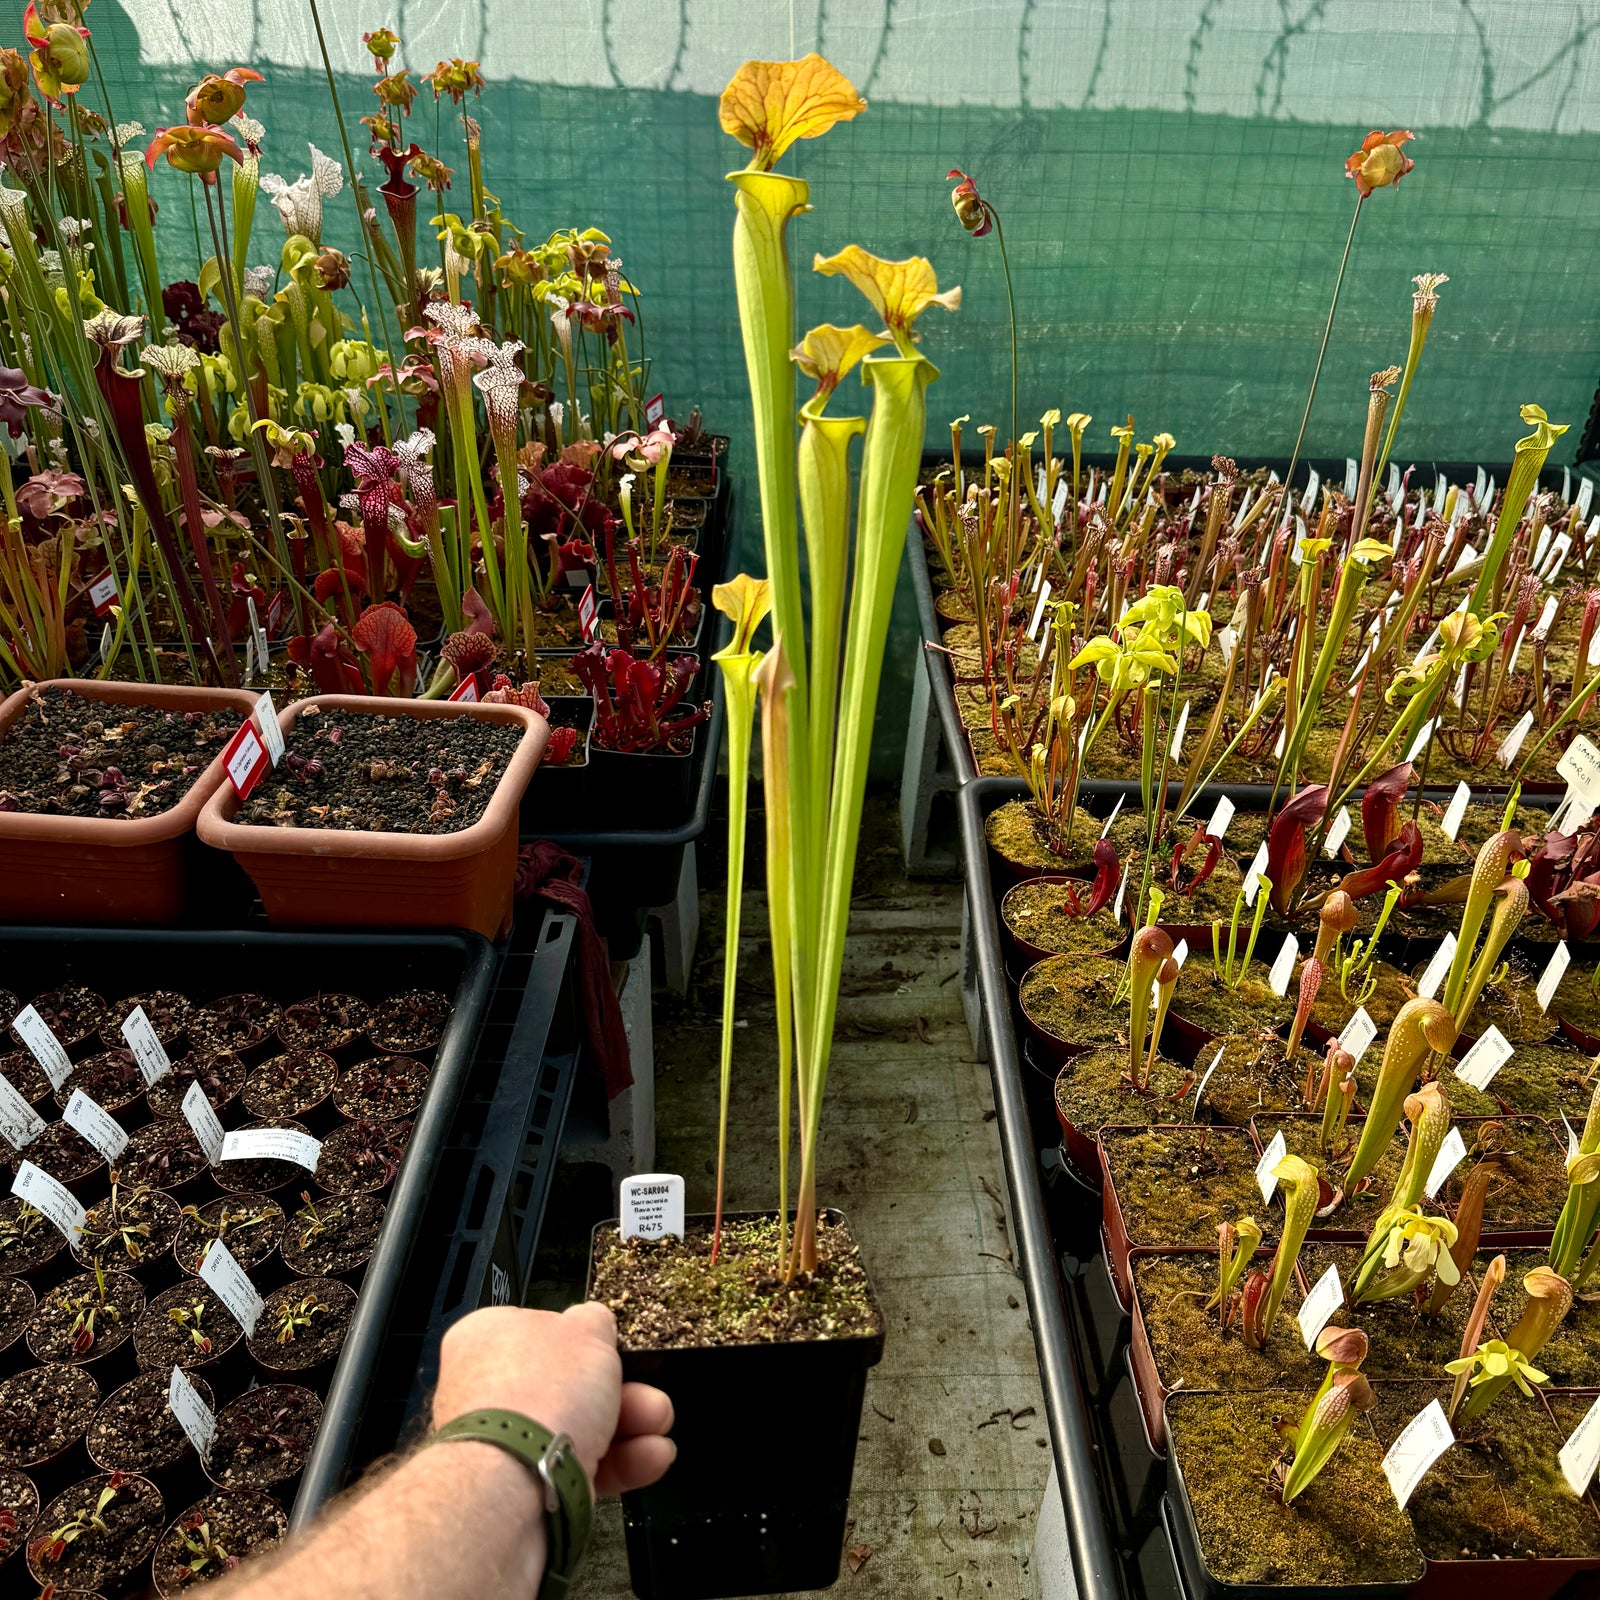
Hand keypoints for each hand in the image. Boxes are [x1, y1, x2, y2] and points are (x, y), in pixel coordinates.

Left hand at [432, 1302, 674, 1495]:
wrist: (513, 1486)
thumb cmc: (540, 1393)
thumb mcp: (587, 1329)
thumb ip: (595, 1321)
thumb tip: (595, 1324)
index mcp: (488, 1338)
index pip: (544, 1331)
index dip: (587, 1341)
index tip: (615, 1350)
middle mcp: (491, 1392)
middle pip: (571, 1385)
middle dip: (623, 1390)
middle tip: (650, 1394)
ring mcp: (508, 1445)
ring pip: (581, 1429)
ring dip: (630, 1425)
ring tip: (659, 1424)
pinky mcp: (527, 1489)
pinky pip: (580, 1469)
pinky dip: (620, 1463)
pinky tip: (652, 1456)